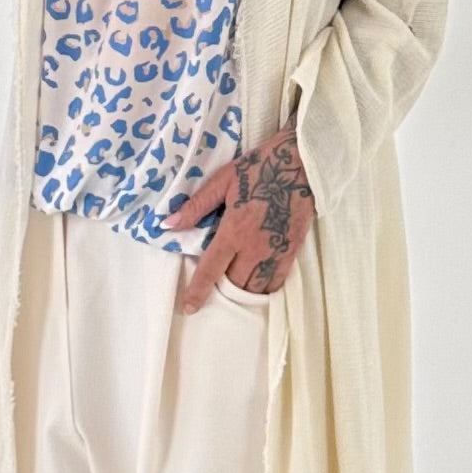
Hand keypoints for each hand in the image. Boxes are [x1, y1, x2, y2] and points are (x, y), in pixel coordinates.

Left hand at [163, 108, 316, 313]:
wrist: (303, 164)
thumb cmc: (260, 168)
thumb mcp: (223, 181)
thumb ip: (196, 206)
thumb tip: (168, 224)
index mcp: (234, 230)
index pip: (211, 269)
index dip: (198, 291)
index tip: (190, 307)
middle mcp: (254, 247)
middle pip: (234, 284)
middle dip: (223, 289)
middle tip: (215, 286)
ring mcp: (276, 252)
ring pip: (256, 288)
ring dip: (243, 291)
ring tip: (235, 286)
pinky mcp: (292, 251)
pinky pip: (277, 282)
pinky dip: (265, 288)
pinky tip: (257, 283)